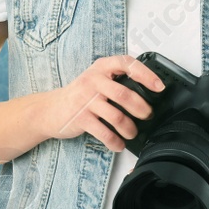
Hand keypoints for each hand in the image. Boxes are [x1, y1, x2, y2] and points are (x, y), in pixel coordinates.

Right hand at [39, 55, 165, 150]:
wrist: (49, 109)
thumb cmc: (80, 94)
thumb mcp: (97, 79)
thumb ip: (117, 80)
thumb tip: (148, 92)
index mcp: (101, 67)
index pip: (127, 64)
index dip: (146, 75)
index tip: (159, 87)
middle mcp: (93, 81)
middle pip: (125, 95)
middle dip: (142, 109)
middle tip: (148, 115)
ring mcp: (85, 100)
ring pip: (117, 116)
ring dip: (130, 128)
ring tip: (132, 132)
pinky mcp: (80, 118)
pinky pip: (104, 132)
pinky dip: (115, 141)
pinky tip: (119, 144)